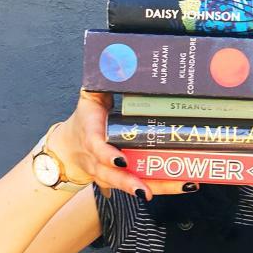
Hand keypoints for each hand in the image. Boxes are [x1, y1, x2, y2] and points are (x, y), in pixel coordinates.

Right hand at [49, 90, 197, 201]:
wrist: (67, 149)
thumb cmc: (84, 120)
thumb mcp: (90, 98)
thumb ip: (103, 83)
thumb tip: (121, 63)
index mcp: (90, 134)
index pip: (96, 146)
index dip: (107, 155)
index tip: (122, 161)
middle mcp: (97, 159)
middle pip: (113, 175)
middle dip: (130, 182)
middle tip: (147, 189)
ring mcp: (107, 173)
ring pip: (129, 184)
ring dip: (155, 186)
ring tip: (183, 184)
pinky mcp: (120, 180)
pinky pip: (140, 185)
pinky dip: (162, 186)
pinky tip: (184, 184)